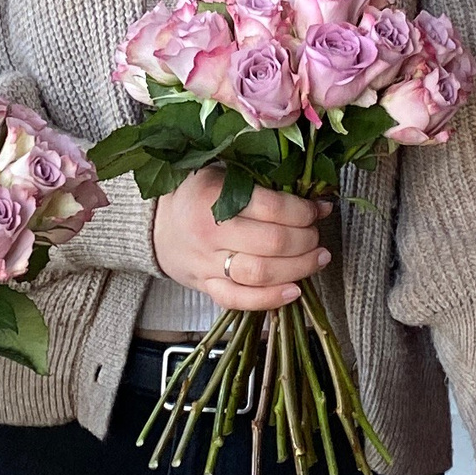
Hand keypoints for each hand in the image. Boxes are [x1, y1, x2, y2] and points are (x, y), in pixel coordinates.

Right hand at [151, 168, 329, 314]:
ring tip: (318, 258)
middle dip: (306, 240)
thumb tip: (316, 198)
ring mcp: (206, 264)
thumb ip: (264, 183)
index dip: (303, 211)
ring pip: (260, 274)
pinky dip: (270, 299)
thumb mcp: (224, 174)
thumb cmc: (196, 195)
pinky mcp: (206, 288)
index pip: (271, 207)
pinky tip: (294, 291)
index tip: (318, 210)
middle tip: (317, 234)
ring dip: (299, 268)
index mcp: (213, 197)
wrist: (157, 226)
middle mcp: (209, 233)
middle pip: (272, 243)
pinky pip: (240, 300)